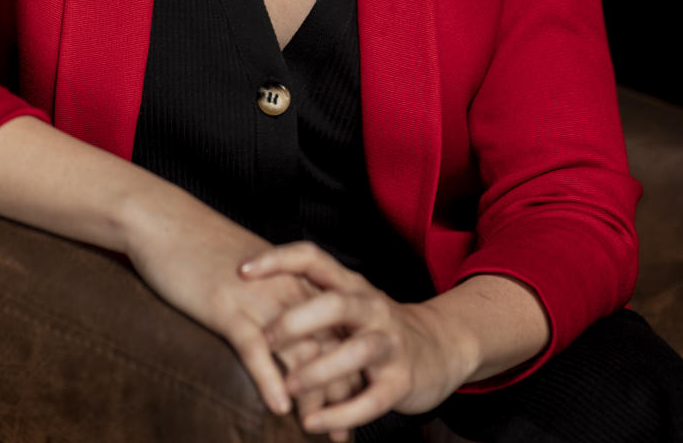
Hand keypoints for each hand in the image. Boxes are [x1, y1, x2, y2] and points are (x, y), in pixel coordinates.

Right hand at [122, 175, 361, 435]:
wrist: (166, 221)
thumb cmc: (202, 247)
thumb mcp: (251, 271)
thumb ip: (273, 297)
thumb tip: (281, 332)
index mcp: (295, 280)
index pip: (335, 332)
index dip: (348, 372)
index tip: (355, 408)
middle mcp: (286, 291)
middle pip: (327, 348)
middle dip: (340, 395)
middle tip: (343, 439)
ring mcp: (259, 300)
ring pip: (299, 353)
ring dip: (313, 398)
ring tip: (320, 435)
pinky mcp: (227, 308)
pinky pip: (256, 348)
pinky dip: (269, 379)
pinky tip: (279, 407)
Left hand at [241, 241, 474, 433]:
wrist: (440, 348)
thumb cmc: (377, 326)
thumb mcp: (348, 306)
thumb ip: (310, 301)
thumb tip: (249, 296)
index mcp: (352, 285)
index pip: (313, 258)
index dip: (278, 260)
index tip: (242, 270)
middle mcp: (372, 307)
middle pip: (336, 303)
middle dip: (298, 320)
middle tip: (266, 339)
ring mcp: (390, 343)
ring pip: (355, 351)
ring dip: (318, 371)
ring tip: (289, 387)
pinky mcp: (402, 381)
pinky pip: (372, 399)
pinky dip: (341, 414)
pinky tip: (313, 424)